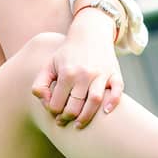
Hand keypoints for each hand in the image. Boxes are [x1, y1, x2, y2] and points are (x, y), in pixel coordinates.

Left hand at [31, 11, 122, 127]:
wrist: (90, 33)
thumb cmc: (67, 53)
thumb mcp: (49, 64)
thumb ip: (40, 83)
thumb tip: (43, 100)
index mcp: (66, 73)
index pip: (57, 104)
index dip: (53, 112)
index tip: (55, 113)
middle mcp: (84, 74)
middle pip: (75, 106)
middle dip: (67, 118)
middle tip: (65, 121)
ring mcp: (101, 74)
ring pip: (94, 102)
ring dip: (86, 117)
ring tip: (79, 125)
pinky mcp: (115, 73)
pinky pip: (117, 91)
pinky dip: (112, 103)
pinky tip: (106, 113)